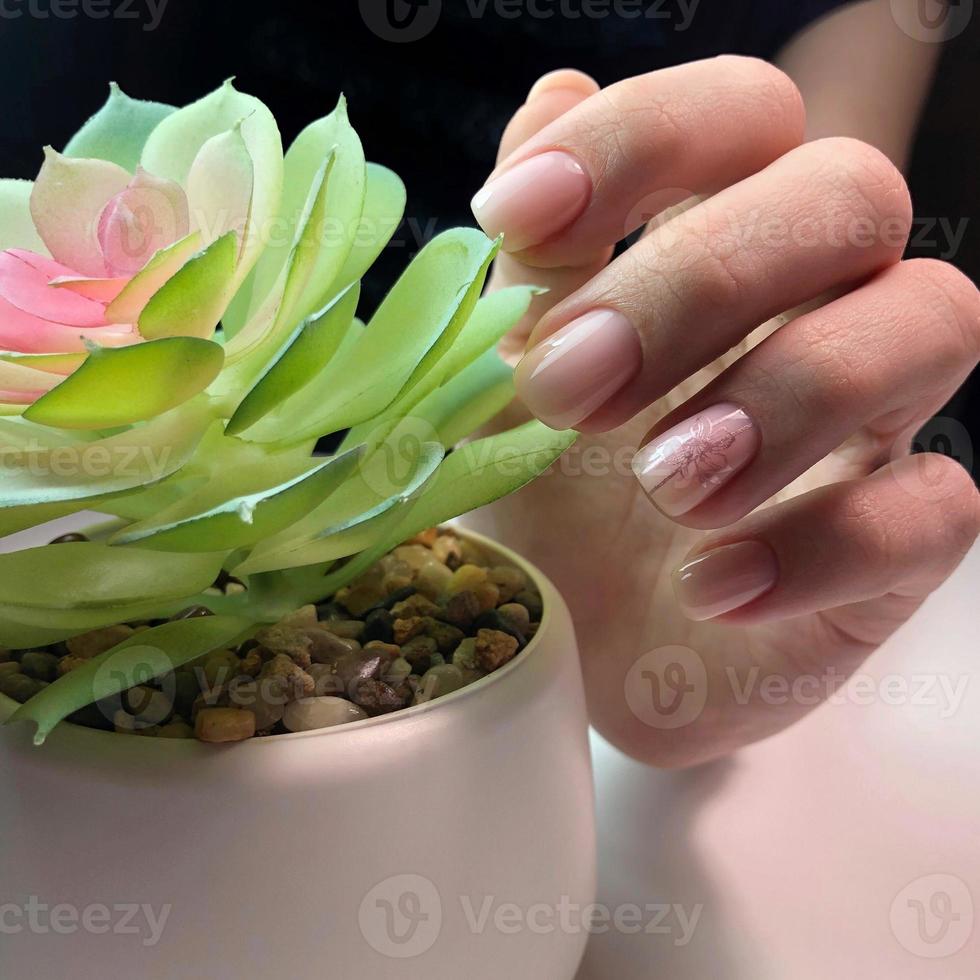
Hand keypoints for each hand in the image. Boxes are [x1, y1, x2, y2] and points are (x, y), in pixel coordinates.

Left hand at [467, 58, 979, 766]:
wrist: (574, 650)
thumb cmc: (543, 505)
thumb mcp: (507, 382)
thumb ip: (534, 256)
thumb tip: (549, 97)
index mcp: (712, 246)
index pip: (743, 113)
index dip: (642, 135)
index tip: (518, 217)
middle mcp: (811, 308)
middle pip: (847, 195)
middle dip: (702, 280)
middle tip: (575, 389)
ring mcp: (869, 424)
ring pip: (931, 320)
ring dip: (783, 397)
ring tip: (663, 486)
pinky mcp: (896, 543)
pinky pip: (937, 510)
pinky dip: (821, 546)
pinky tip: (711, 587)